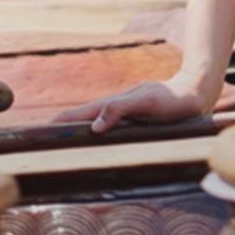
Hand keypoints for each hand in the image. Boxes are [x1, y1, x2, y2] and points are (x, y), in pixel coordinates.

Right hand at [53, 74, 211, 134]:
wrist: (195, 92)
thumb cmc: (172, 99)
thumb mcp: (146, 104)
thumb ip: (120, 110)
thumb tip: (94, 126)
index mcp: (113, 104)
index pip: (79, 114)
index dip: (60, 123)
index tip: (40, 132)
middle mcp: (115, 107)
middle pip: (83, 117)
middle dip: (62, 127)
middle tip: (42, 140)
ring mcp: (124, 112)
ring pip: (94, 121)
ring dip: (77, 130)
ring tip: (61, 142)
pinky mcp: (134, 119)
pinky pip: (108, 126)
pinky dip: (95, 132)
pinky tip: (95, 139)